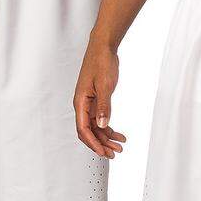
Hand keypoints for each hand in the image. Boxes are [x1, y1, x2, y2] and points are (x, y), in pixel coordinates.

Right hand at [73, 37, 126, 158]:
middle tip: (115, 153)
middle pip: (89, 131)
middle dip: (101, 144)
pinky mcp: (96, 100)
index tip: (103, 152)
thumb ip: (103, 106)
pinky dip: (108, 127)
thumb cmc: (101, 62)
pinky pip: (100, 119)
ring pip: (96, 127)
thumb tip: (102, 125)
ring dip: (107, 137)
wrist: (103, 48)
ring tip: (120, 145)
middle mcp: (83, 105)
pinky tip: (118, 133)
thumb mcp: (104, 85)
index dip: (93, 143)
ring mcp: (89, 103)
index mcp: (81, 102)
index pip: (84, 129)